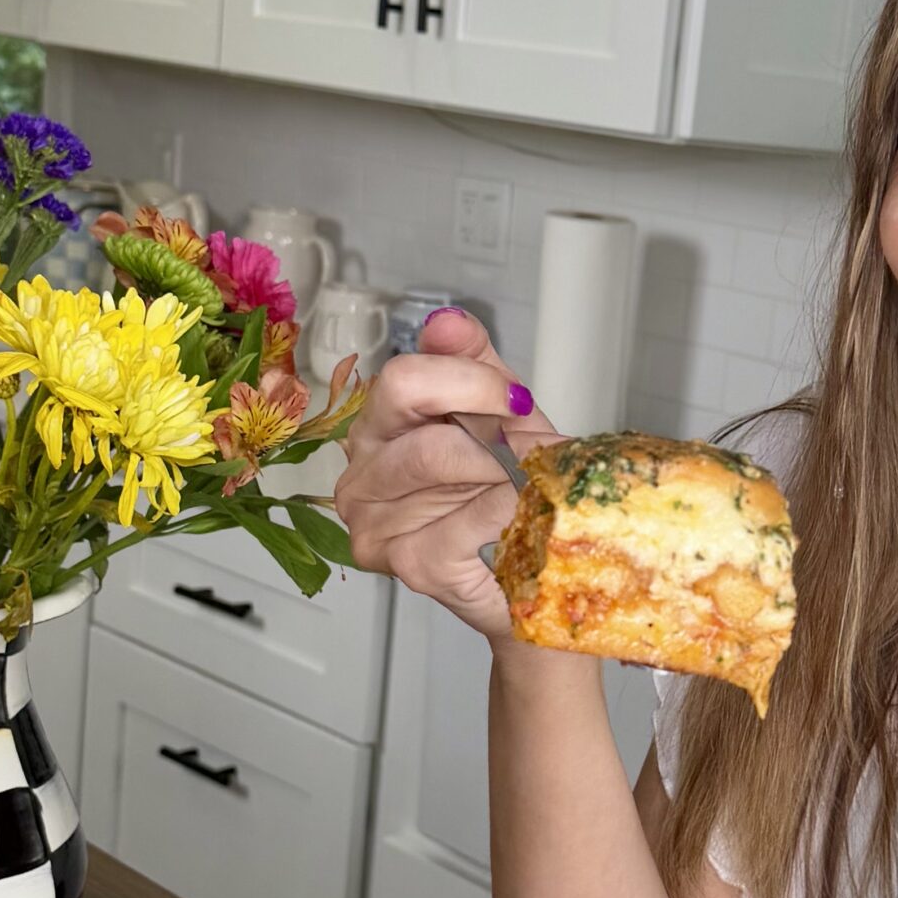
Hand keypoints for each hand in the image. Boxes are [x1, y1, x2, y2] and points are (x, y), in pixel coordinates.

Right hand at [335, 306, 556, 641]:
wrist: (536, 576)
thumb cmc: (512, 495)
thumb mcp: (501, 417)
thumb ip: (474, 365)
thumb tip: (445, 322)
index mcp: (377, 429)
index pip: (402, 379)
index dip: (468, 381)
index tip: (517, 401)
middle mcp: (361, 475)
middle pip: (412, 417)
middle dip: (488, 428)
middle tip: (533, 451)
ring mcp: (374, 524)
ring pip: (439, 461)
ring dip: (503, 467)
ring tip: (533, 483)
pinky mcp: (406, 563)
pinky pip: (462, 520)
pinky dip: (507, 512)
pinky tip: (523, 520)